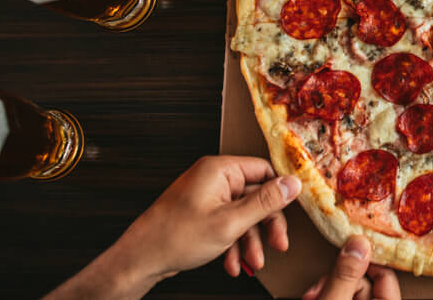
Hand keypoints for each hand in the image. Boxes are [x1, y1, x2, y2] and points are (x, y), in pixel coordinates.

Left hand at [113, 155, 301, 282]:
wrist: (140, 260)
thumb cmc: (175, 237)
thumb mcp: (230, 222)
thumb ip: (265, 202)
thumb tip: (293, 184)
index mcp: (220, 170)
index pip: (264, 170)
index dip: (280, 192)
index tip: (292, 211)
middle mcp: (214, 178)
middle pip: (255, 196)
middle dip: (265, 225)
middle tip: (278, 244)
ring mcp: (207, 196)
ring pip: (242, 214)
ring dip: (250, 240)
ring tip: (253, 262)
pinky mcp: (202, 212)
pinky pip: (228, 222)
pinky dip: (233, 242)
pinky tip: (233, 263)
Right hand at [303, 235, 400, 299]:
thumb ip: (345, 275)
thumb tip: (357, 245)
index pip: (386, 276)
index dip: (366, 261)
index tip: (349, 250)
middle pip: (361, 282)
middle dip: (336, 279)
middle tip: (319, 286)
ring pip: (346, 289)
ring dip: (326, 288)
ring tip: (312, 296)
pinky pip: (339, 296)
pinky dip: (325, 295)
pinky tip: (312, 297)